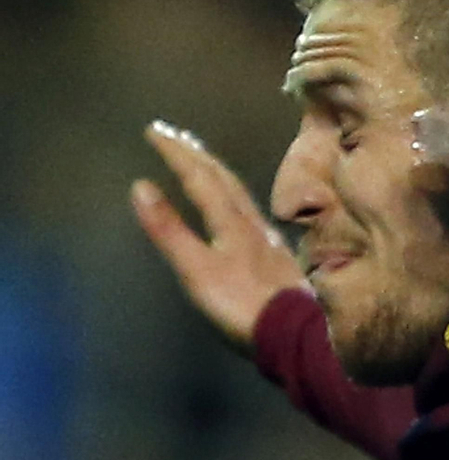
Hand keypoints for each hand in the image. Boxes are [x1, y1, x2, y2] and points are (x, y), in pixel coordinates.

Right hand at [130, 122, 307, 353]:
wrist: (296, 330)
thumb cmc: (241, 304)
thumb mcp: (197, 270)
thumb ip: (170, 230)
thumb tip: (140, 187)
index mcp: (230, 219)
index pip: (199, 175)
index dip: (176, 152)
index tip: (155, 129)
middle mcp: (249, 219)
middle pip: (220, 175)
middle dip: (193, 152)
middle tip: (170, 133)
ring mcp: (262, 234)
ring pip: (235, 189)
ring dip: (212, 168)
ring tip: (198, 157)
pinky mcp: (270, 251)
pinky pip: (244, 206)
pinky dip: (228, 192)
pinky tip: (231, 203)